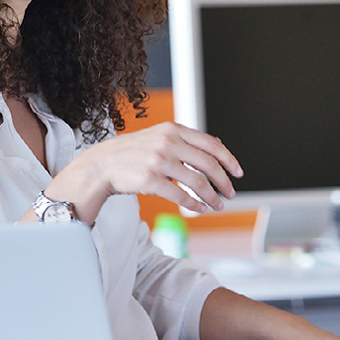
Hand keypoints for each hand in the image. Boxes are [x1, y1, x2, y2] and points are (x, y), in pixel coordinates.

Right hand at [45, 121, 242, 225]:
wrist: (100, 166)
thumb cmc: (132, 154)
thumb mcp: (159, 137)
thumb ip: (185, 140)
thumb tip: (218, 145)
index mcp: (172, 129)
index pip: (211, 144)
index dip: (229, 160)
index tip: (238, 173)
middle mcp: (167, 142)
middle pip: (208, 164)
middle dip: (223, 182)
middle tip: (230, 193)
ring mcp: (158, 161)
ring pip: (197, 182)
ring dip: (211, 197)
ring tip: (216, 206)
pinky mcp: (149, 180)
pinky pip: (180, 195)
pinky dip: (194, 204)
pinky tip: (199, 209)